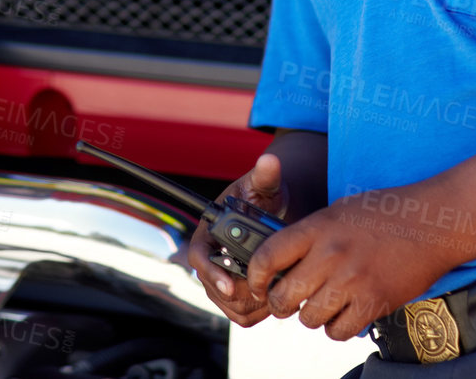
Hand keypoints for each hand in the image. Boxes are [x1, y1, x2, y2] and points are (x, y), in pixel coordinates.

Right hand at [189, 151, 288, 326]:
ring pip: (228, 305)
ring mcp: (221, 278)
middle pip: (213, 288)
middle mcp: (210, 257)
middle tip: (269, 290)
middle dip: (241, 293)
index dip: (211, 273)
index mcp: (209, 232)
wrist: (270, 214)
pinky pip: (240, 314)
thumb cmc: (262, 197)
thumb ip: (265, 176)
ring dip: (253, 304)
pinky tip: (277, 298)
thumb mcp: (264, 186)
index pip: (198, 257)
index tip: (231, 285)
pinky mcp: (235, 293)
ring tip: (277, 291)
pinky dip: (258, 313)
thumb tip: (269, 161)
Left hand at [244, 187, 460, 341]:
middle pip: (284, 296)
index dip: (255, 276)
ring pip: (309, 319)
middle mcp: (331, 255)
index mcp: (317, 228)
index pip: (267, 257)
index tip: (258, 285)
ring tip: (321, 305)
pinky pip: (339, 331)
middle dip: (280, 304)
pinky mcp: (374, 302)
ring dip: (311, 316)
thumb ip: (309, 236)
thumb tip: (281, 263)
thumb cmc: (384, 214)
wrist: (432, 223)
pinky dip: (337, 328)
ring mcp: (353, 281)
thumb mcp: (338, 211)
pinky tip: (343, 314)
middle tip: (286, 303)